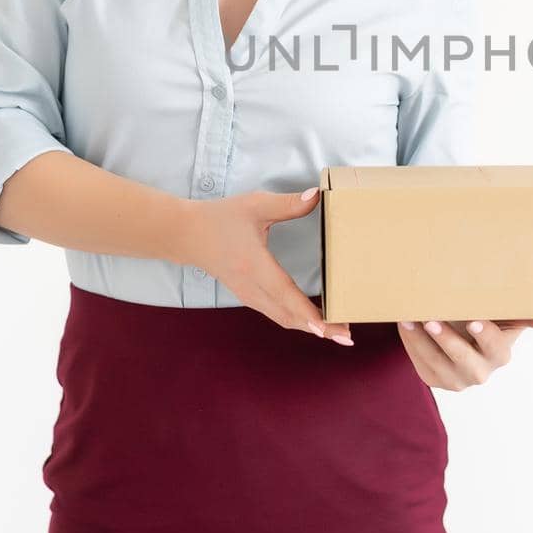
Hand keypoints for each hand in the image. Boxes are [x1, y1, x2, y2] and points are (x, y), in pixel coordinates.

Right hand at [185, 188, 352, 344]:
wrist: (185, 234)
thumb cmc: (220, 218)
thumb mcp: (254, 204)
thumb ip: (288, 203)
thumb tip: (317, 196)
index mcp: (254, 265)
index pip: (285, 294)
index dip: (308, 313)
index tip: (328, 329)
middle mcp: (251, 286)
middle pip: (288, 316)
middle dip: (319, 328)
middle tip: (347, 336)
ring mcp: (248, 295)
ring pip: (283, 318)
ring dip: (310, 327)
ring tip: (337, 332)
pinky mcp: (248, 296)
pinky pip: (276, 314)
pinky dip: (297, 320)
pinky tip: (314, 321)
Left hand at [396, 317, 532, 390]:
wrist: (457, 325)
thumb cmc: (485, 313)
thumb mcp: (505, 312)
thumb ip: (531, 315)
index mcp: (501, 353)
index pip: (496, 347)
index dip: (486, 336)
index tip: (474, 321)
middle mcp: (481, 372)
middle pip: (464, 361)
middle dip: (448, 340)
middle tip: (432, 319)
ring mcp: (456, 380)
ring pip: (437, 363)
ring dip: (421, 341)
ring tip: (410, 318)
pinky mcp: (434, 380)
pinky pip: (421, 364)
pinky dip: (411, 344)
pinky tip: (405, 323)